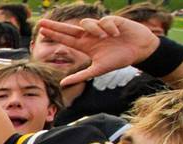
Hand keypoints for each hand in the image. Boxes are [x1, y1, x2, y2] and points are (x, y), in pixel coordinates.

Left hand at [36, 16, 159, 86]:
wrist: (140, 50)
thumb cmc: (119, 59)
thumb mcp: (98, 70)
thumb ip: (80, 76)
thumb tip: (62, 84)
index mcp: (86, 45)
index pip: (66, 39)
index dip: (55, 35)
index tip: (41, 31)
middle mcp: (91, 35)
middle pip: (70, 28)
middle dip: (56, 26)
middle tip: (41, 23)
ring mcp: (101, 27)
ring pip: (88, 23)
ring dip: (94, 29)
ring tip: (106, 37)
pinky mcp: (112, 21)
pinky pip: (105, 21)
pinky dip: (109, 28)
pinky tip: (116, 35)